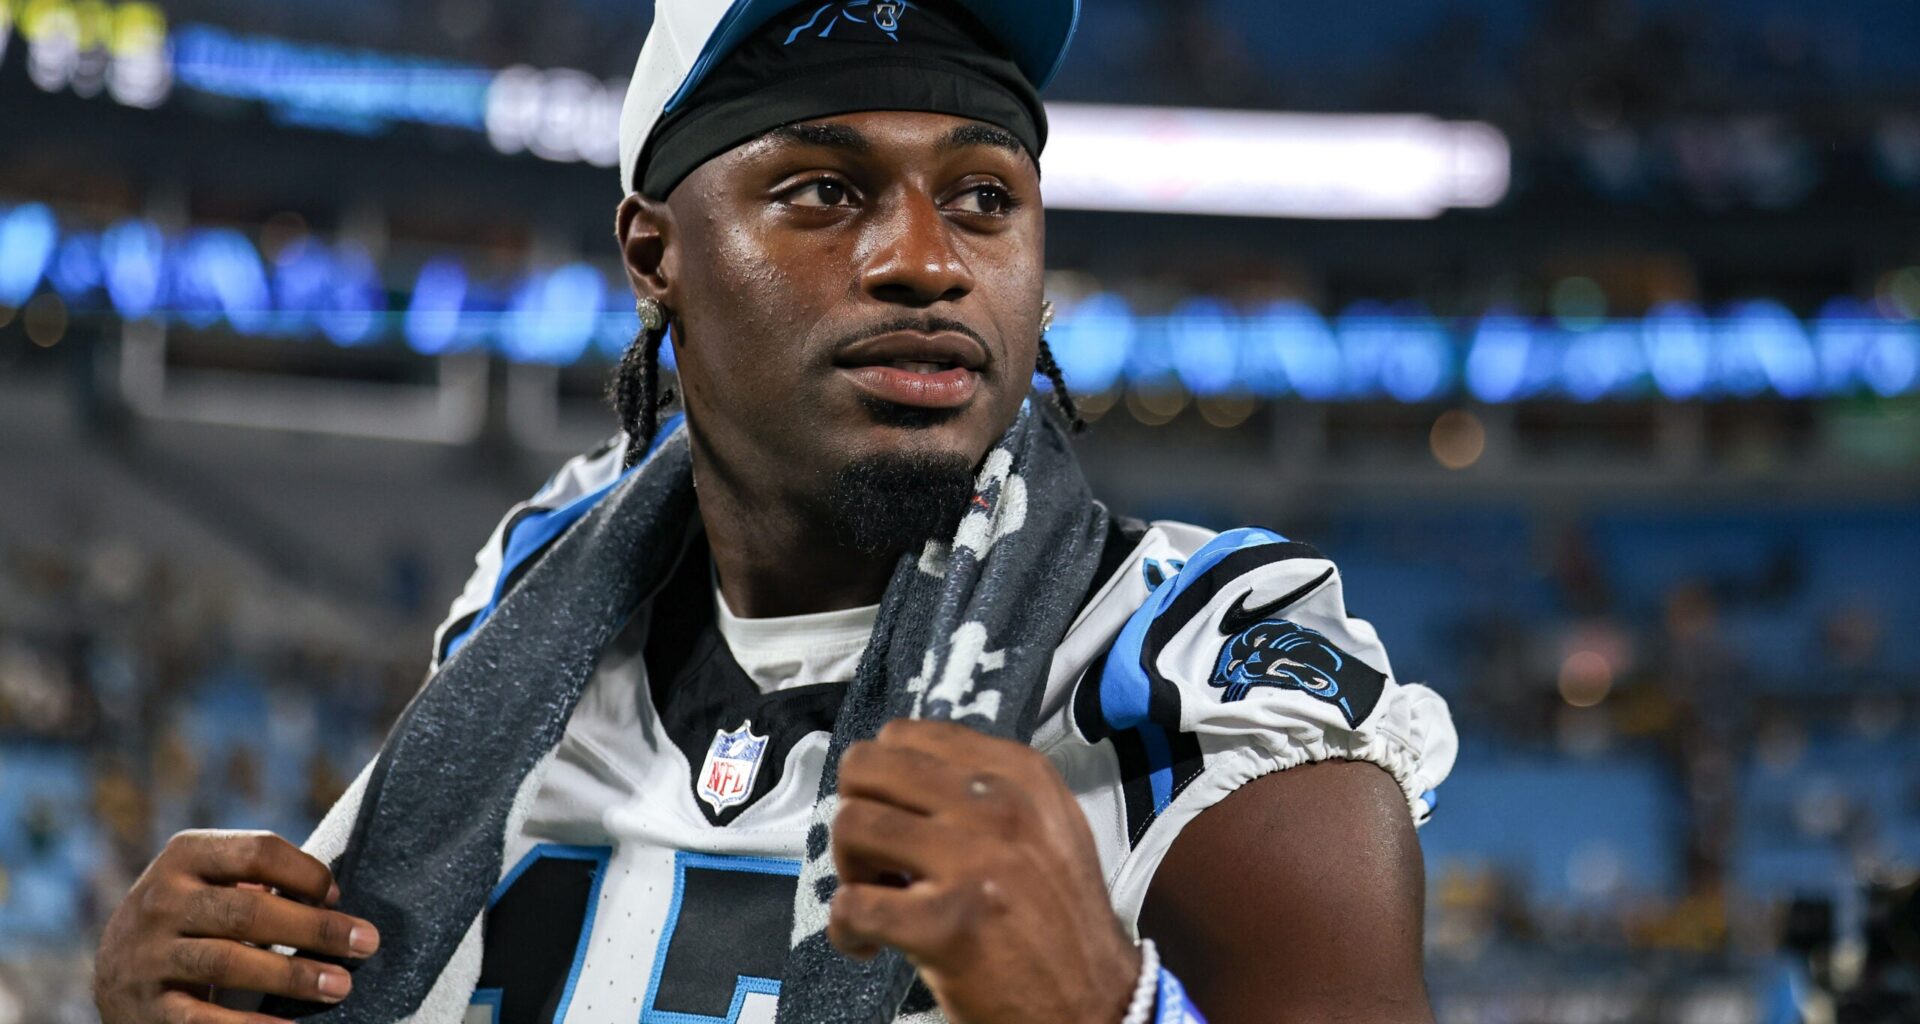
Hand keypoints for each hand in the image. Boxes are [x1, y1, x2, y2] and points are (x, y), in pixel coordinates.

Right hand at [94, 830, 380, 1023]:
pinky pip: (204, 1019)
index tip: (338, 896)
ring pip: (229, 963)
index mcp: (185, 856)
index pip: (259, 852)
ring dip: (293, 976)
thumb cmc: (192, 920)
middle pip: (249, 912)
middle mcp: (160, 900)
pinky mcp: (147, 1007)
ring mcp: (148, 955)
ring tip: (340, 986)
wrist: (115, 976)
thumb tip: (332, 900)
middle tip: (366, 943)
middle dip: (315, 929)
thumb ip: (262, 882)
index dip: (307, 873)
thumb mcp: (212, 882)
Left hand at [828, 720, 1139, 1023]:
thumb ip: (984, 786)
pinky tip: (870, 944)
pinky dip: (846, 929)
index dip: (882, 781)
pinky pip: (852, 905)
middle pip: (867, 769)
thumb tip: (900, 770)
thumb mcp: (1046, 826)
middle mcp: (999, 805)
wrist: (1095, 1002)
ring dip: (849, 870)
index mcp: (1019, 773)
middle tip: (875, 859)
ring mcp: (974, 862)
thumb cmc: (1059, 918)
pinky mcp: (947, 924)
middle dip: (856, 813)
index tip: (897, 820)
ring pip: (852, 826)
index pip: (904, 737)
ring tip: (878, 901)